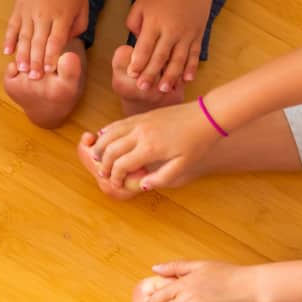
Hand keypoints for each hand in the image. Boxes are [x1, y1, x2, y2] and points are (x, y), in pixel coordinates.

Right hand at [4, 0, 88, 78]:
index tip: (48, 71)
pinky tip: (7, 52)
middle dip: (36, 62)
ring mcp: (29, 11)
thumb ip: (77, 27)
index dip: (51, 57)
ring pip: (24, 37)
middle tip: (34, 78)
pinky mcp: (18, 8)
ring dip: (22, 55)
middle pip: (38, 42)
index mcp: (61, 16)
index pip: (55, 41)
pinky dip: (9, 39)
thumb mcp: (82, 6)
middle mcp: (44, 15)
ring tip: (21, 69)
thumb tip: (65, 45)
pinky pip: (12, 26)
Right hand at [87, 101, 219, 191]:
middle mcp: (141, 133)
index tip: (115, 184)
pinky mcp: (143, 115)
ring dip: (100, 145)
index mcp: (150, 148)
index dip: (115, 177)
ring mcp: (140, 121)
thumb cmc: (197, 143)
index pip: (121, 165)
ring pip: (111, 133)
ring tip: (95, 156)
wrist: (206, 116)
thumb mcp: (183, 165)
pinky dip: (108, 131)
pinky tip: (104, 136)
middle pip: (111, 149)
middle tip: (102, 173)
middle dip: (103, 163)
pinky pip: (119, 123)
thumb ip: (161, 178)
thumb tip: (142, 185)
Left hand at [124, 0, 212, 92]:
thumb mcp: (142, 4)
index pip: (144, 47)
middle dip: (151, 74)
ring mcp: (186, 34)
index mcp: (155, 22)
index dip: (138, 62)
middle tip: (143, 88)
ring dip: (171, 76)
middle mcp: (171, 30)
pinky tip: (186, 80)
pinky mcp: (197, 36)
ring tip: (164, 89)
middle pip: (160, 57)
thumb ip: (134, 23)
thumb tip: (135, 44)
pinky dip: (191, 68)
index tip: (132, 75)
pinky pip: (194, 55)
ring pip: (178, 59)